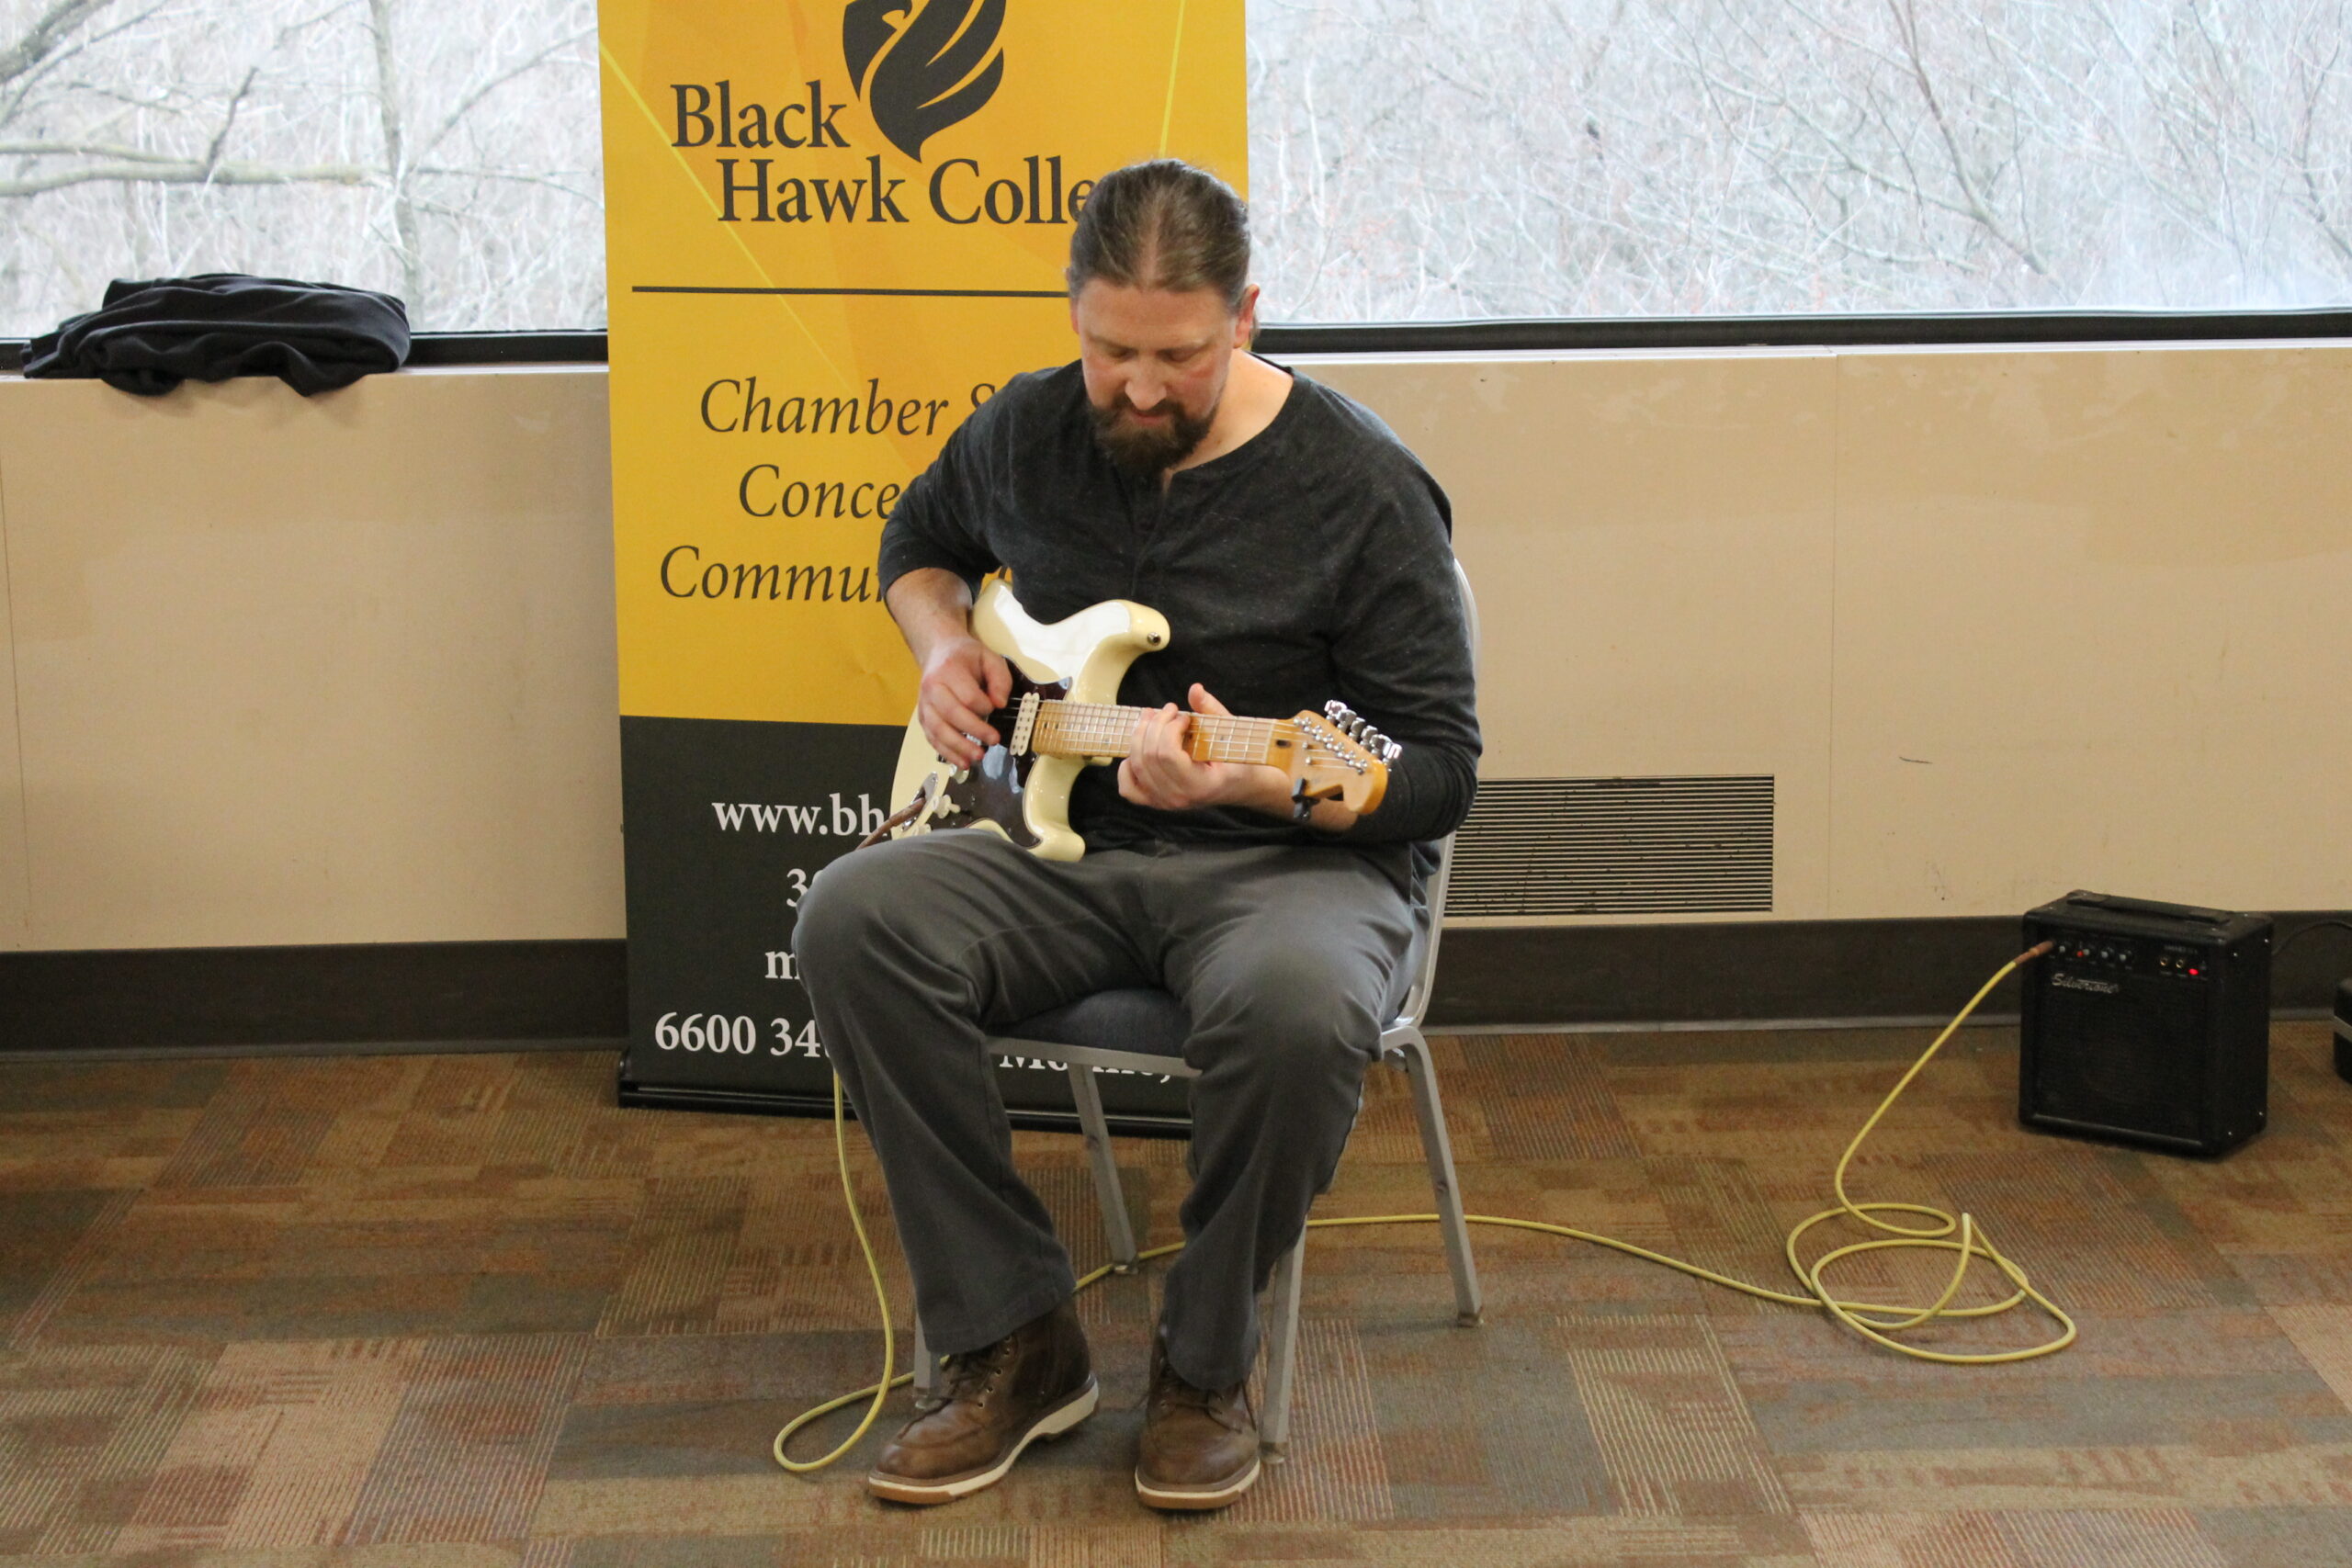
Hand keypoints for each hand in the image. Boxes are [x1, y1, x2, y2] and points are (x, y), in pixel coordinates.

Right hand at [917, 634, 1011, 767]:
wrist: (938, 652)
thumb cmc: (966, 657)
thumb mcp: (989, 658)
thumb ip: (1000, 679)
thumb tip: (1000, 704)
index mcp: (949, 670)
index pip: (967, 695)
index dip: (984, 706)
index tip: (995, 708)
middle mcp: (932, 687)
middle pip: (951, 714)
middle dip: (974, 731)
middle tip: (993, 741)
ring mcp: (924, 704)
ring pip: (938, 730)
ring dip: (959, 747)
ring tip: (977, 757)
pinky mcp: (923, 717)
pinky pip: (932, 738)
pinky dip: (947, 753)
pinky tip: (962, 762)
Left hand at [1117, 684, 1291, 814]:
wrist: (1240, 786)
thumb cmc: (1238, 758)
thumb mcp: (1232, 734)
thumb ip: (1212, 711)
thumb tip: (1195, 688)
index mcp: (1201, 786)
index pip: (1168, 755)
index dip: (1170, 728)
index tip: (1184, 716)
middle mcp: (1179, 799)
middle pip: (1149, 757)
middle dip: (1156, 725)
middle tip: (1169, 709)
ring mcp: (1164, 803)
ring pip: (1136, 766)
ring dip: (1139, 735)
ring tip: (1152, 717)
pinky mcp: (1154, 801)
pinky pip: (1128, 787)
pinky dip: (1127, 766)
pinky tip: (1139, 748)